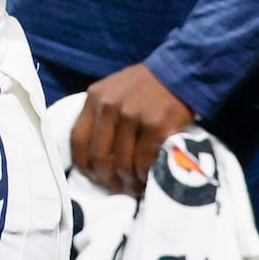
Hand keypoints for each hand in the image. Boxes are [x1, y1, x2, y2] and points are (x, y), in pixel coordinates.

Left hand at [69, 62, 194, 195]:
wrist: (180, 71)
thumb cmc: (145, 84)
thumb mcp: (113, 89)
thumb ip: (100, 113)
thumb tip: (93, 152)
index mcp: (95, 97)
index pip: (78, 139)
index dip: (83, 164)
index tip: (93, 176)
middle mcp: (110, 107)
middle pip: (99, 155)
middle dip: (106, 178)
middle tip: (116, 187)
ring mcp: (133, 117)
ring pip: (122, 162)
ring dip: (128, 181)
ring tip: (134, 186)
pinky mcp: (156, 126)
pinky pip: (144, 161)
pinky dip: (145, 176)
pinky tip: (147, 178)